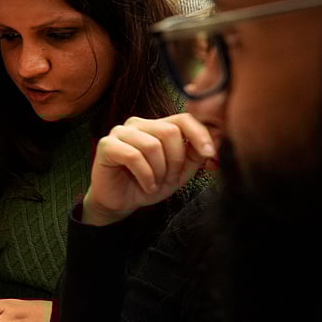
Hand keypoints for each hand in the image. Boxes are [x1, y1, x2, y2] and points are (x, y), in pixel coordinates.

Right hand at [82, 114, 215, 226]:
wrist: (120, 203)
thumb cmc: (148, 184)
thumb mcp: (179, 172)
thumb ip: (196, 156)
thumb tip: (216, 141)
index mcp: (156, 126)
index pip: (183, 118)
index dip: (199, 134)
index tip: (210, 154)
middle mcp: (137, 124)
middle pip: (169, 132)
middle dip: (176, 161)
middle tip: (170, 179)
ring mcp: (120, 132)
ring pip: (152, 145)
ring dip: (159, 171)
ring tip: (156, 183)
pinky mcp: (106, 145)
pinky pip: (133, 156)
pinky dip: (145, 176)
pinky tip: (147, 186)